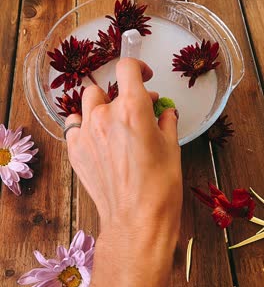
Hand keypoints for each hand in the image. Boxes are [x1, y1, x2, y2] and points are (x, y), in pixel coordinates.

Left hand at [65, 58, 181, 239]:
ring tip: (112, 123)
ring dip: (100, 107)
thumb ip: (166, 120)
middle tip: (136, 111)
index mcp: (132, 109)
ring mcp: (86, 133)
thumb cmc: (159, 186)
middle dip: (122, 95)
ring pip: (87, 103)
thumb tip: (164, 111)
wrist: (137, 220)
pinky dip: (85, 126)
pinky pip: (74, 126)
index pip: (126, 68)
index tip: (143, 75)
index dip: (136, 66)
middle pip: (106, 88)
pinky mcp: (75, 150)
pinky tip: (99, 140)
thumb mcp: (171, 147)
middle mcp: (105, 116)